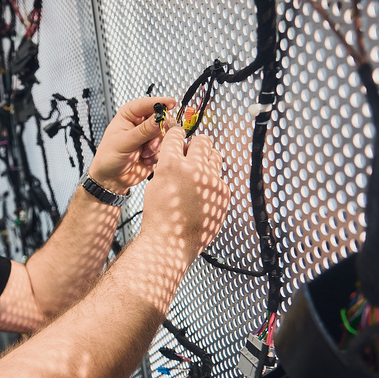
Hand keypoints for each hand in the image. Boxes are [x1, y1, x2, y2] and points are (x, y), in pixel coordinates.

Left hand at [88, 96, 176, 192]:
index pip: (147, 103)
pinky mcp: (156, 148)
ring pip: (166, 133)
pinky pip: (166, 147)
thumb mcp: (124, 143)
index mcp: (129, 115)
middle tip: (150, 144)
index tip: (171, 104)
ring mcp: (149, 135)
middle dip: (158, 132)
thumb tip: (159, 117)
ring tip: (144, 154)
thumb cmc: (109, 158)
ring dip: (157, 146)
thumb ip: (143, 131)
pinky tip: (146, 159)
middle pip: (161, 118)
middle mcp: (141, 122)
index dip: (160, 103)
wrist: (111, 178)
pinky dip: (158, 154)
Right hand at [140, 126, 229, 261]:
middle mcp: (194, 169)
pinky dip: (210, 181)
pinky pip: (219, 177)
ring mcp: (211, 181)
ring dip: (206, 159)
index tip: (177, 138)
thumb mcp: (155, 184)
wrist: (172, 242)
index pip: (177, 135)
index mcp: (171, 165)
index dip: (176, 136)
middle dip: (195, 144)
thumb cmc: (160, 216)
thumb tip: (181, 150)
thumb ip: (169, 164)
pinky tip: (200, 193)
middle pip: (202, 140)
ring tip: (197, 170)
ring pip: (215, 155)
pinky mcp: (223, 192)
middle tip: (190, 152)